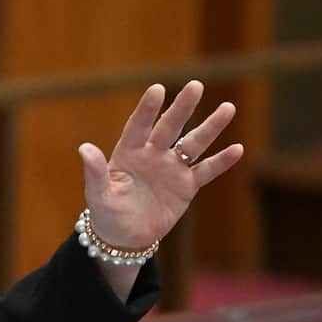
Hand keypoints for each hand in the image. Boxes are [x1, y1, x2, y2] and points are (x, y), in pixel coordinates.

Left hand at [78, 81, 243, 249]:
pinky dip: (221, 162)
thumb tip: (84, 148)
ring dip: (210, 127)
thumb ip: (95, 172)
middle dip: (182, 108)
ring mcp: (171, 168)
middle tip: (196, 85)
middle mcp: (152, 154)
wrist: (124, 236)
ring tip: (228, 107)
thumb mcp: (97, 194)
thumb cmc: (106, 212)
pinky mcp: (186, 186)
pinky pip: (205, 171)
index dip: (147, 109)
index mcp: (128, 152)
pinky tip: (237, 148)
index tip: (157, 89)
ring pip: (193, 144)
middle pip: (170, 127)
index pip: (138, 126)